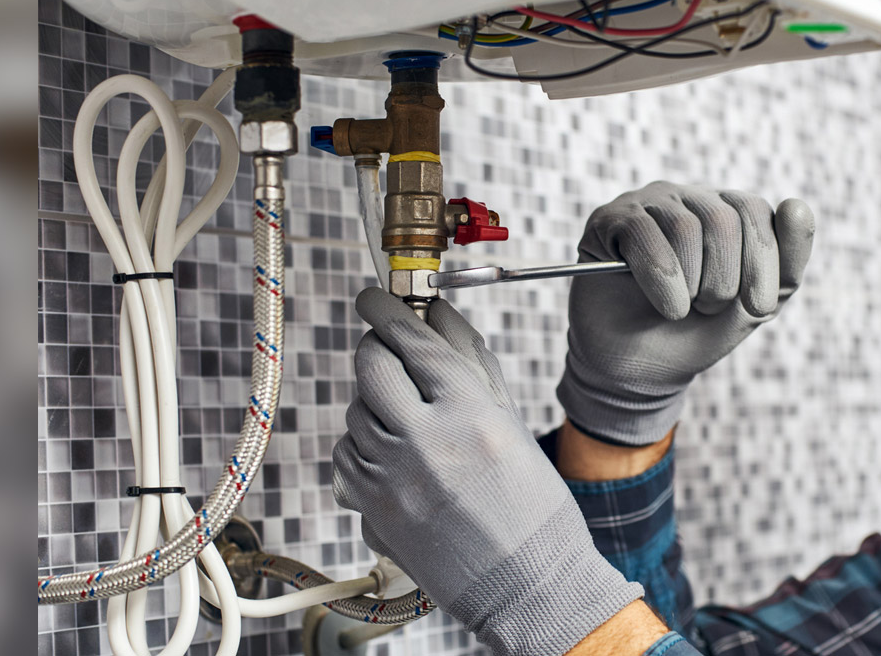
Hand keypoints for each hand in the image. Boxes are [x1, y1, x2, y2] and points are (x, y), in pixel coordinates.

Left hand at [333, 288, 641, 655]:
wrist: (527, 584)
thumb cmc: (533, 506)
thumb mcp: (511, 422)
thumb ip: (471, 362)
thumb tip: (438, 314)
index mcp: (470, 412)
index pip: (412, 340)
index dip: (388, 309)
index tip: (375, 296)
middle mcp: (426, 441)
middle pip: (371, 366)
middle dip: (377, 348)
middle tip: (388, 348)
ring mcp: (393, 478)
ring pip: (355, 411)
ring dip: (374, 402)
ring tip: (407, 418)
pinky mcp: (372, 510)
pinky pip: (347, 455)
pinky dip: (363, 445)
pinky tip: (395, 455)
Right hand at [558, 181, 815, 445]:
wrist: (639, 369)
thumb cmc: (697, 332)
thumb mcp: (753, 306)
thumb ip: (786, 264)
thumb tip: (797, 205)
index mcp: (729, 212)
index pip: (756, 211)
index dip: (763, 262)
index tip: (759, 307)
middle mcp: (689, 199)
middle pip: (722, 219)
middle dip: (725, 280)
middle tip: (710, 308)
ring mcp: (648, 205)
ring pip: (685, 229)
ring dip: (692, 286)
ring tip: (681, 310)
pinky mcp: (610, 220)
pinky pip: (643, 234)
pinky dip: (660, 280)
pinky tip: (664, 305)